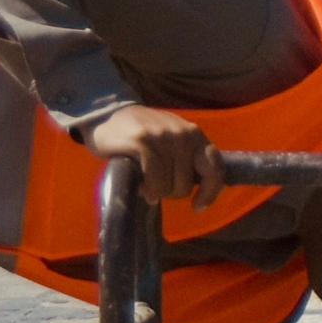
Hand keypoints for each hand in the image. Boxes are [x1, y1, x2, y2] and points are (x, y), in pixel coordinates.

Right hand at [89, 105, 224, 208]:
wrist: (106, 115)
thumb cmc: (143, 135)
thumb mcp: (171, 142)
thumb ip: (187, 159)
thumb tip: (204, 191)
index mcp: (195, 135)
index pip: (215, 169)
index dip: (210, 192)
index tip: (198, 207)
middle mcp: (183, 134)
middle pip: (187, 184)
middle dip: (171, 193)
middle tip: (156, 187)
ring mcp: (163, 136)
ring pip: (169, 184)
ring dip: (157, 192)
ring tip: (146, 185)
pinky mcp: (142, 141)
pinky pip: (154, 178)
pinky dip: (148, 189)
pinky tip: (141, 188)